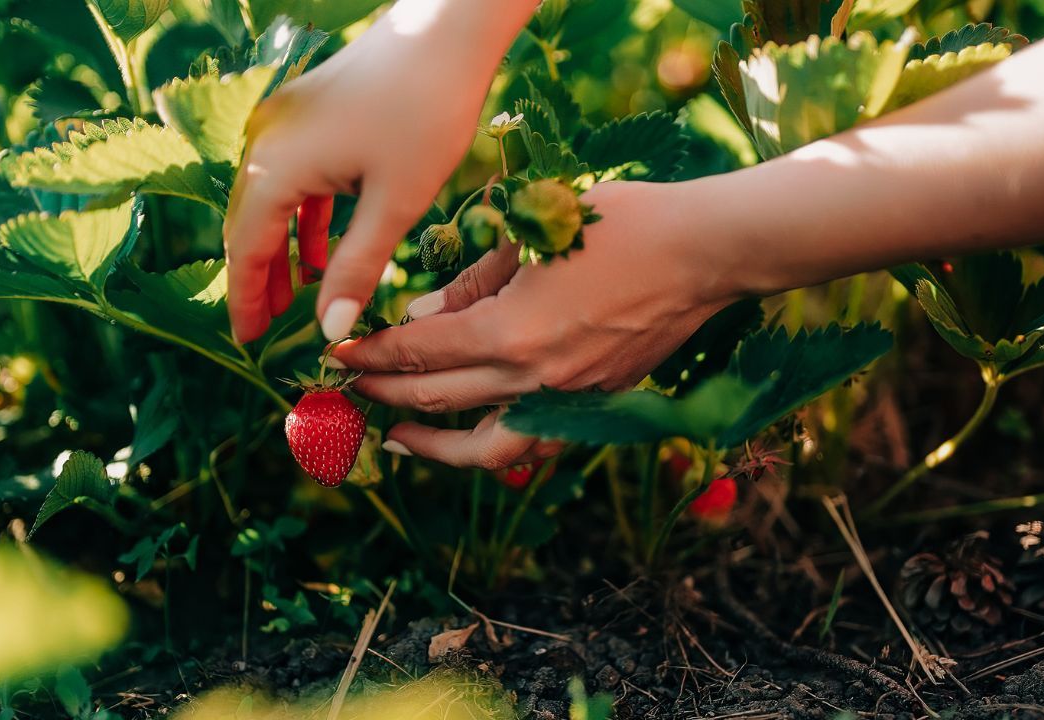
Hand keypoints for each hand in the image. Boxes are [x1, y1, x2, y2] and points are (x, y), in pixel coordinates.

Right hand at [223, 0, 537, 342]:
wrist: (445, 30)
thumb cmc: (425, 113)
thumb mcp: (395, 203)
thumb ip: (357, 269)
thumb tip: (330, 330)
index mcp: (275, 167)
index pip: (246, 249)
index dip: (246, 300)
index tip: (249, 344)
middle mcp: (266, 143)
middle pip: (248, 226)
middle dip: (259, 280)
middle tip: (270, 332)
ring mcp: (284, 124)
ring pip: (270, 202)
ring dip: (281, 251)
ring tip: (297, 299)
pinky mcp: (309, 114)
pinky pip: (293, 178)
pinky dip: (302, 218)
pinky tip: (323, 251)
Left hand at [330, 181, 742, 467]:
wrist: (706, 252)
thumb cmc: (623, 223)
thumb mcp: (533, 233)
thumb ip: (470, 281)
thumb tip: (420, 316)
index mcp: (511, 331)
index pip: (417, 353)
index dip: (370, 354)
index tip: (337, 353)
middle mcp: (535, 379)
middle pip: (436, 399)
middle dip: (382, 393)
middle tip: (348, 388)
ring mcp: (569, 401)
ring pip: (486, 449)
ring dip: (433, 446)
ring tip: (397, 437)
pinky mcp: (596, 405)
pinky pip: (534, 444)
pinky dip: (497, 448)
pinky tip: (477, 435)